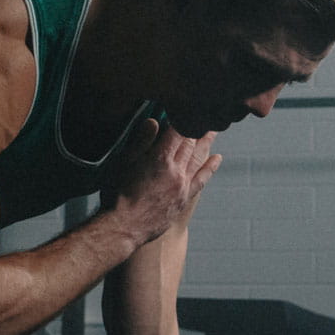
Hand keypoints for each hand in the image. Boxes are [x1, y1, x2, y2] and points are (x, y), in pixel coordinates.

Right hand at [106, 120, 221, 244]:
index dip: (182, 117)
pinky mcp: (184, 198)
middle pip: (189, 143)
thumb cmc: (117, 195)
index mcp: (159, 158)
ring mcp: (182, 185)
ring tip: (213, 130)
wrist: (124, 227)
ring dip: (206, 142)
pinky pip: (202, 179)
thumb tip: (154, 121)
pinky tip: (217, 158)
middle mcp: (175, 169)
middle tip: (206, 114)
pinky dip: (210, 167)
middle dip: (197, 127)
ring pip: (198, 158)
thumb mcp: (123, 164)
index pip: (176, 131)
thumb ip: (140, 142)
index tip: (188, 106)